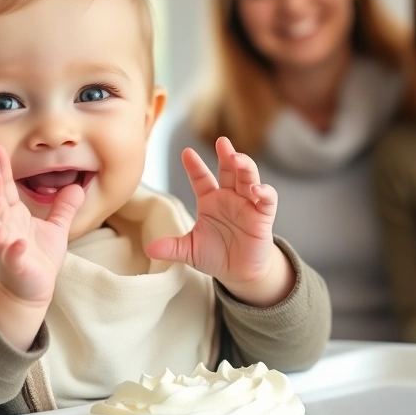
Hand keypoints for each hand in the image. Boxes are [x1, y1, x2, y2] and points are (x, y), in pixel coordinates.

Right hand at [0, 143, 83, 305]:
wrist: (29, 291)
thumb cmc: (37, 258)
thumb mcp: (55, 229)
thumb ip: (62, 208)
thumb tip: (76, 186)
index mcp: (12, 216)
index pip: (4, 188)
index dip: (0, 169)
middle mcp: (3, 228)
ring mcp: (4, 247)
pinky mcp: (14, 266)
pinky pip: (11, 256)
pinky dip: (12, 250)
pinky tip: (17, 244)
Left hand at [147, 137, 291, 305]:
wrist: (239, 273)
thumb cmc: (215, 255)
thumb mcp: (190, 251)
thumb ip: (172, 248)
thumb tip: (149, 249)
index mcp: (210, 200)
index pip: (201, 178)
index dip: (195, 166)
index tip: (186, 153)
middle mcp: (229, 197)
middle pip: (229, 170)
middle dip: (226, 155)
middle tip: (222, 141)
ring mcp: (247, 204)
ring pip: (248, 178)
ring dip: (244, 166)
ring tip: (237, 158)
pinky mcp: (262, 216)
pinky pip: (267, 200)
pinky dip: (264, 192)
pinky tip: (257, 189)